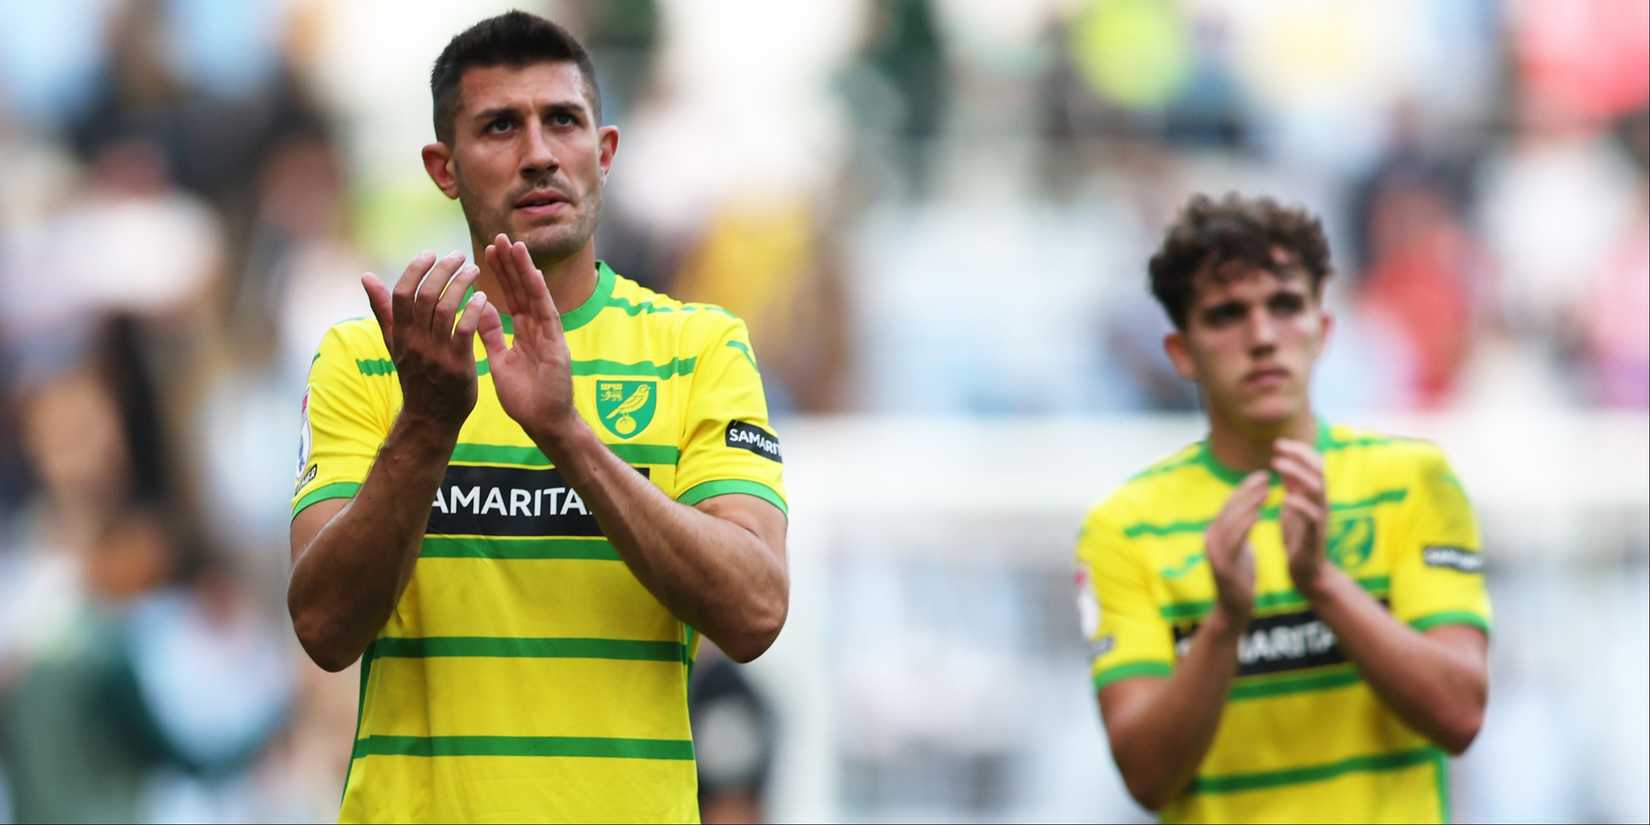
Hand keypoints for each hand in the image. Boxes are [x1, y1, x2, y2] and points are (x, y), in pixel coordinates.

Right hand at [362, 250, 489, 430]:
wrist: (430, 418)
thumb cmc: (415, 376)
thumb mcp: (395, 343)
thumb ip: (383, 310)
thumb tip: (366, 277)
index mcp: (400, 334)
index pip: (402, 294)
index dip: (415, 270)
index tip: (431, 253)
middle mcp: (415, 342)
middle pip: (426, 296)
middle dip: (443, 270)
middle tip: (459, 256)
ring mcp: (436, 354)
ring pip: (446, 309)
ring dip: (461, 284)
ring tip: (474, 270)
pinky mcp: (457, 365)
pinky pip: (465, 330)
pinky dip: (474, 310)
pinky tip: (483, 297)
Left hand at [477, 234, 579, 445]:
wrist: (544, 423)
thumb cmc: (525, 398)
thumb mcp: (499, 362)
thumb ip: (490, 336)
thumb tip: (478, 310)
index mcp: (524, 332)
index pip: (510, 296)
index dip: (499, 274)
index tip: (486, 252)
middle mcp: (538, 328)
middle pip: (522, 289)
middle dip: (510, 264)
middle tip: (498, 237)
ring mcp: (548, 334)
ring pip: (534, 296)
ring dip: (524, 270)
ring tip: (514, 245)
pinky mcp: (556, 344)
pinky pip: (546, 314)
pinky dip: (539, 294)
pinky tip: (532, 274)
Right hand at [1205, 471, 1266, 628]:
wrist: (1233, 609)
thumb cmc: (1239, 579)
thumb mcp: (1238, 550)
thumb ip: (1239, 532)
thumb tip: (1247, 513)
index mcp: (1213, 534)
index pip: (1229, 505)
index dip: (1245, 488)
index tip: (1261, 475)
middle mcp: (1210, 539)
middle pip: (1229, 508)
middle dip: (1247, 490)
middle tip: (1265, 476)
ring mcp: (1214, 552)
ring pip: (1231, 520)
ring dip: (1249, 502)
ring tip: (1266, 489)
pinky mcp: (1223, 564)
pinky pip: (1235, 539)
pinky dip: (1247, 523)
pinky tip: (1260, 512)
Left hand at [1272, 439, 1329, 596]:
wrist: (1307, 570)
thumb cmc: (1299, 536)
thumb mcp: (1293, 505)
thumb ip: (1292, 486)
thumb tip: (1284, 463)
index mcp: (1314, 495)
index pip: (1315, 464)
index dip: (1299, 451)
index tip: (1278, 443)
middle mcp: (1321, 503)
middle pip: (1319, 470)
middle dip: (1300, 455)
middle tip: (1277, 447)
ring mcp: (1320, 518)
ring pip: (1317, 489)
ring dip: (1298, 473)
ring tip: (1276, 464)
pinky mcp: (1315, 535)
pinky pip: (1312, 516)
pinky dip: (1300, 504)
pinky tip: (1285, 497)